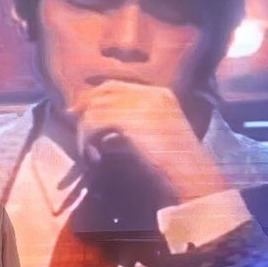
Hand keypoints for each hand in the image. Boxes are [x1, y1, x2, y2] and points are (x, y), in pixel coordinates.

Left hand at [69, 80, 227, 202]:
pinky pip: (93, 124)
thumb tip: (105, 136)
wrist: (190, 179)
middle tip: (77, 130)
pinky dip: (87, 142)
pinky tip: (94, 159)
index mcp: (161, 95)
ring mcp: (139, 105)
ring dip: (85, 134)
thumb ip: (135, 130)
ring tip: (90, 155)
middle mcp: (150, 94)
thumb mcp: (159, 142)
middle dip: (85, 111)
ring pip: (95, 109)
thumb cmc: (179, 170)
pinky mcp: (128, 120)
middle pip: (103, 92)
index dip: (95, 99)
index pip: (117, 87)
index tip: (80, 115)